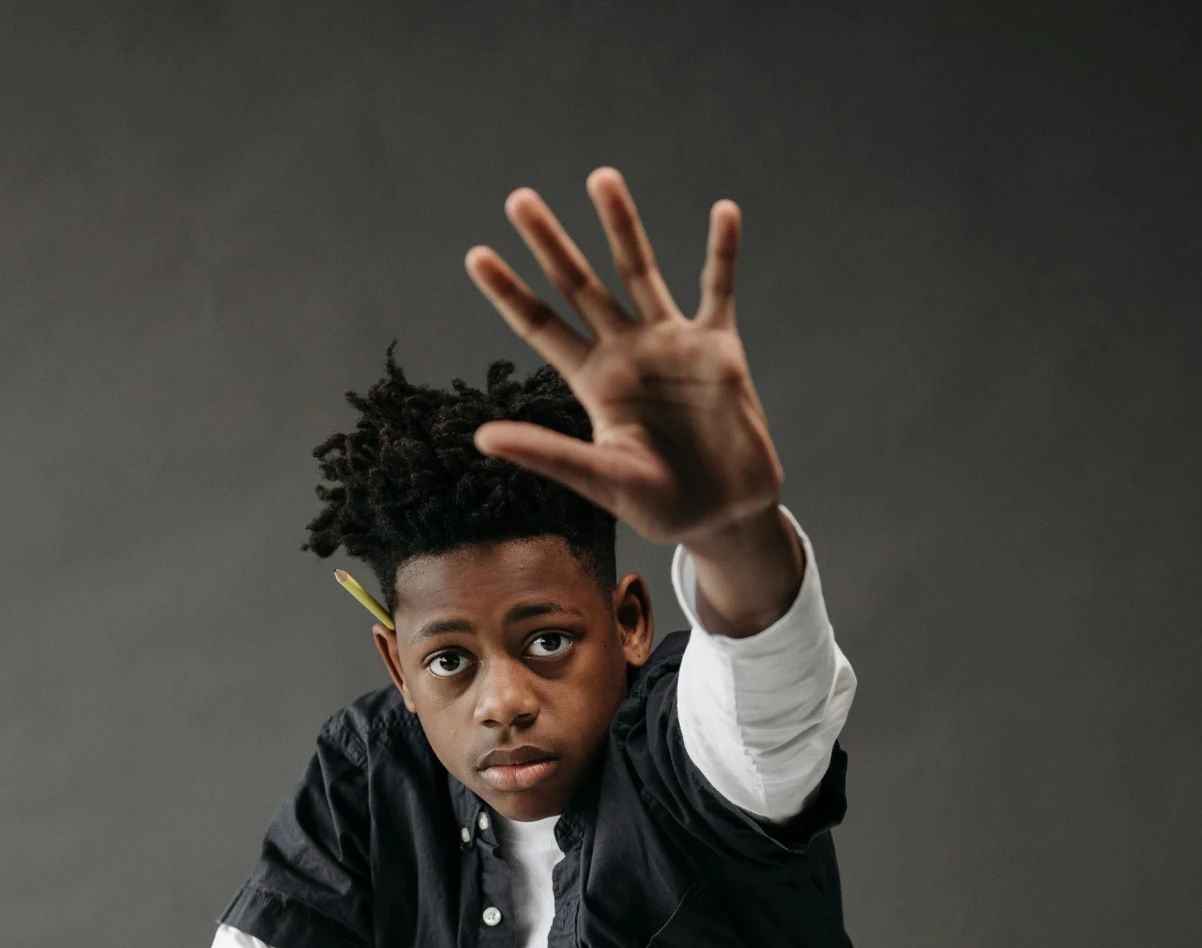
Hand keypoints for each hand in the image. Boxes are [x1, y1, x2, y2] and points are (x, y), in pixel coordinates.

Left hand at [467, 169, 800, 634]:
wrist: (726, 515)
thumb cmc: (660, 505)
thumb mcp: (599, 479)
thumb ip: (547, 453)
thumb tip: (482, 437)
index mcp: (591, 380)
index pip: (540, 325)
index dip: (508, 291)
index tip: (476, 254)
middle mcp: (626, 351)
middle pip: (579, 284)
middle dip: (550, 243)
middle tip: (518, 198)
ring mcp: (671, 344)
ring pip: (639, 270)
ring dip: (621, 224)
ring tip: (600, 177)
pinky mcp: (719, 348)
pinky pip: (719, 289)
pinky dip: (723, 251)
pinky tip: (724, 211)